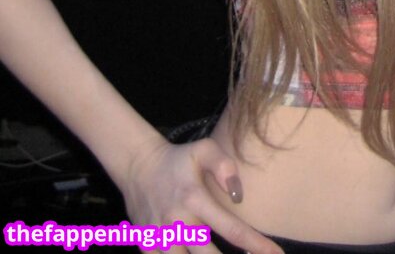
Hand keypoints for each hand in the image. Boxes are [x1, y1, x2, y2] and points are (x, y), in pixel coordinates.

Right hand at [121, 134, 282, 253]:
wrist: (137, 168)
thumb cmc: (178, 160)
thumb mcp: (203, 149)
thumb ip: (224, 166)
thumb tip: (238, 195)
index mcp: (195, 199)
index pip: (232, 229)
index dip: (256, 244)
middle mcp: (178, 224)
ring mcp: (160, 240)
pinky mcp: (147, 248)